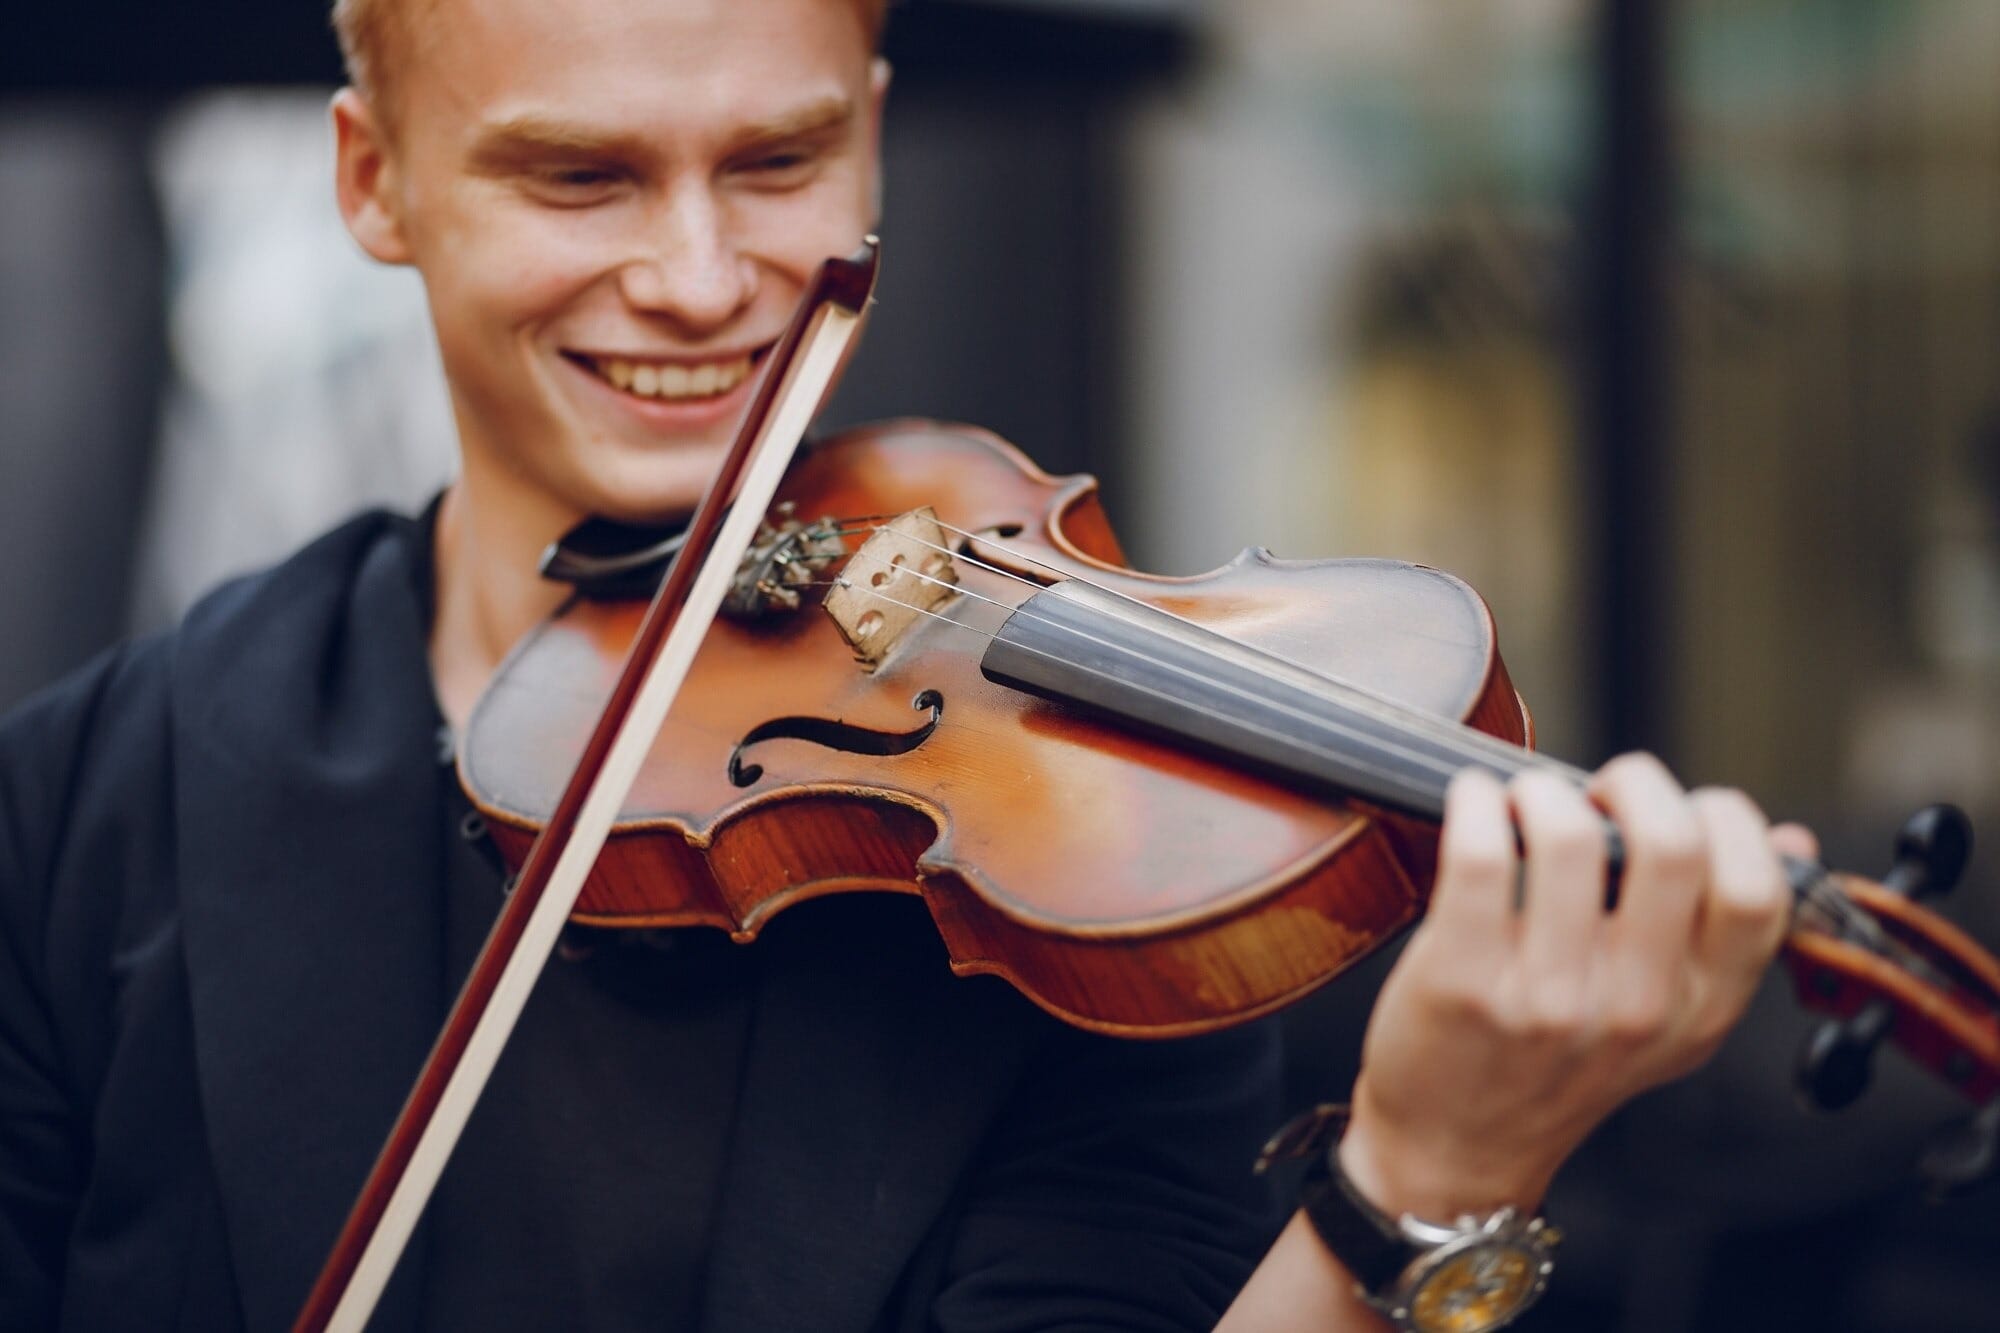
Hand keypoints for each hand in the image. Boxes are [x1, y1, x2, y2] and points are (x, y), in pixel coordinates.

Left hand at [1338, 754, 1816, 1219]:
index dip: (1725, 820)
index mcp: (1700, 1009)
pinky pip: (1479, 854)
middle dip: (1635, 783)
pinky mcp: (1463, 981)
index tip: (1681, 806)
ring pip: (1570, 837)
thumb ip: (1723, 934)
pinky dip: (1471, 804)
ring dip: (1541, 791)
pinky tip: (1469, 807)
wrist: (1457, 1147)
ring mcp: (1549, 996)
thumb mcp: (1665, 1018)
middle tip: (1598, 791)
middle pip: (1672, 845)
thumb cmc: (1554, 1065)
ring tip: (1523, 803)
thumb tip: (1790, 839)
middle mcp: (1635, 1006)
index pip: (1756, 892)